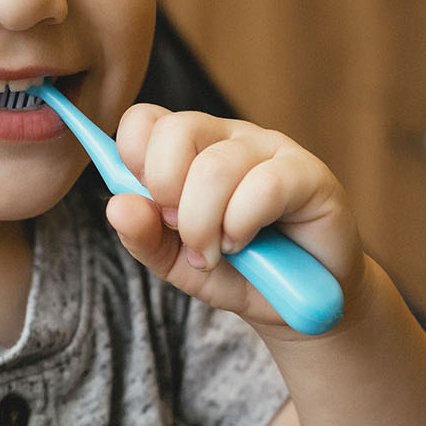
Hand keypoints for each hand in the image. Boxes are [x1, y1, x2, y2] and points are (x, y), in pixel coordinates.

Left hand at [105, 104, 365, 330]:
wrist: (298, 305)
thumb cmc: (236, 272)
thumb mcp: (175, 262)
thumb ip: (142, 235)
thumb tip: (117, 206)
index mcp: (188, 148)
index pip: (144, 120)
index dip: (134, 158)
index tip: (150, 204)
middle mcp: (227, 137)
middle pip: (175, 131)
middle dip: (166, 193)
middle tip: (181, 233)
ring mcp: (269, 148)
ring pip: (215, 166)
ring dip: (203, 223)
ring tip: (214, 252)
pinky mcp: (308, 173)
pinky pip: (263, 186)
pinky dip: (242, 225)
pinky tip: (245, 243)